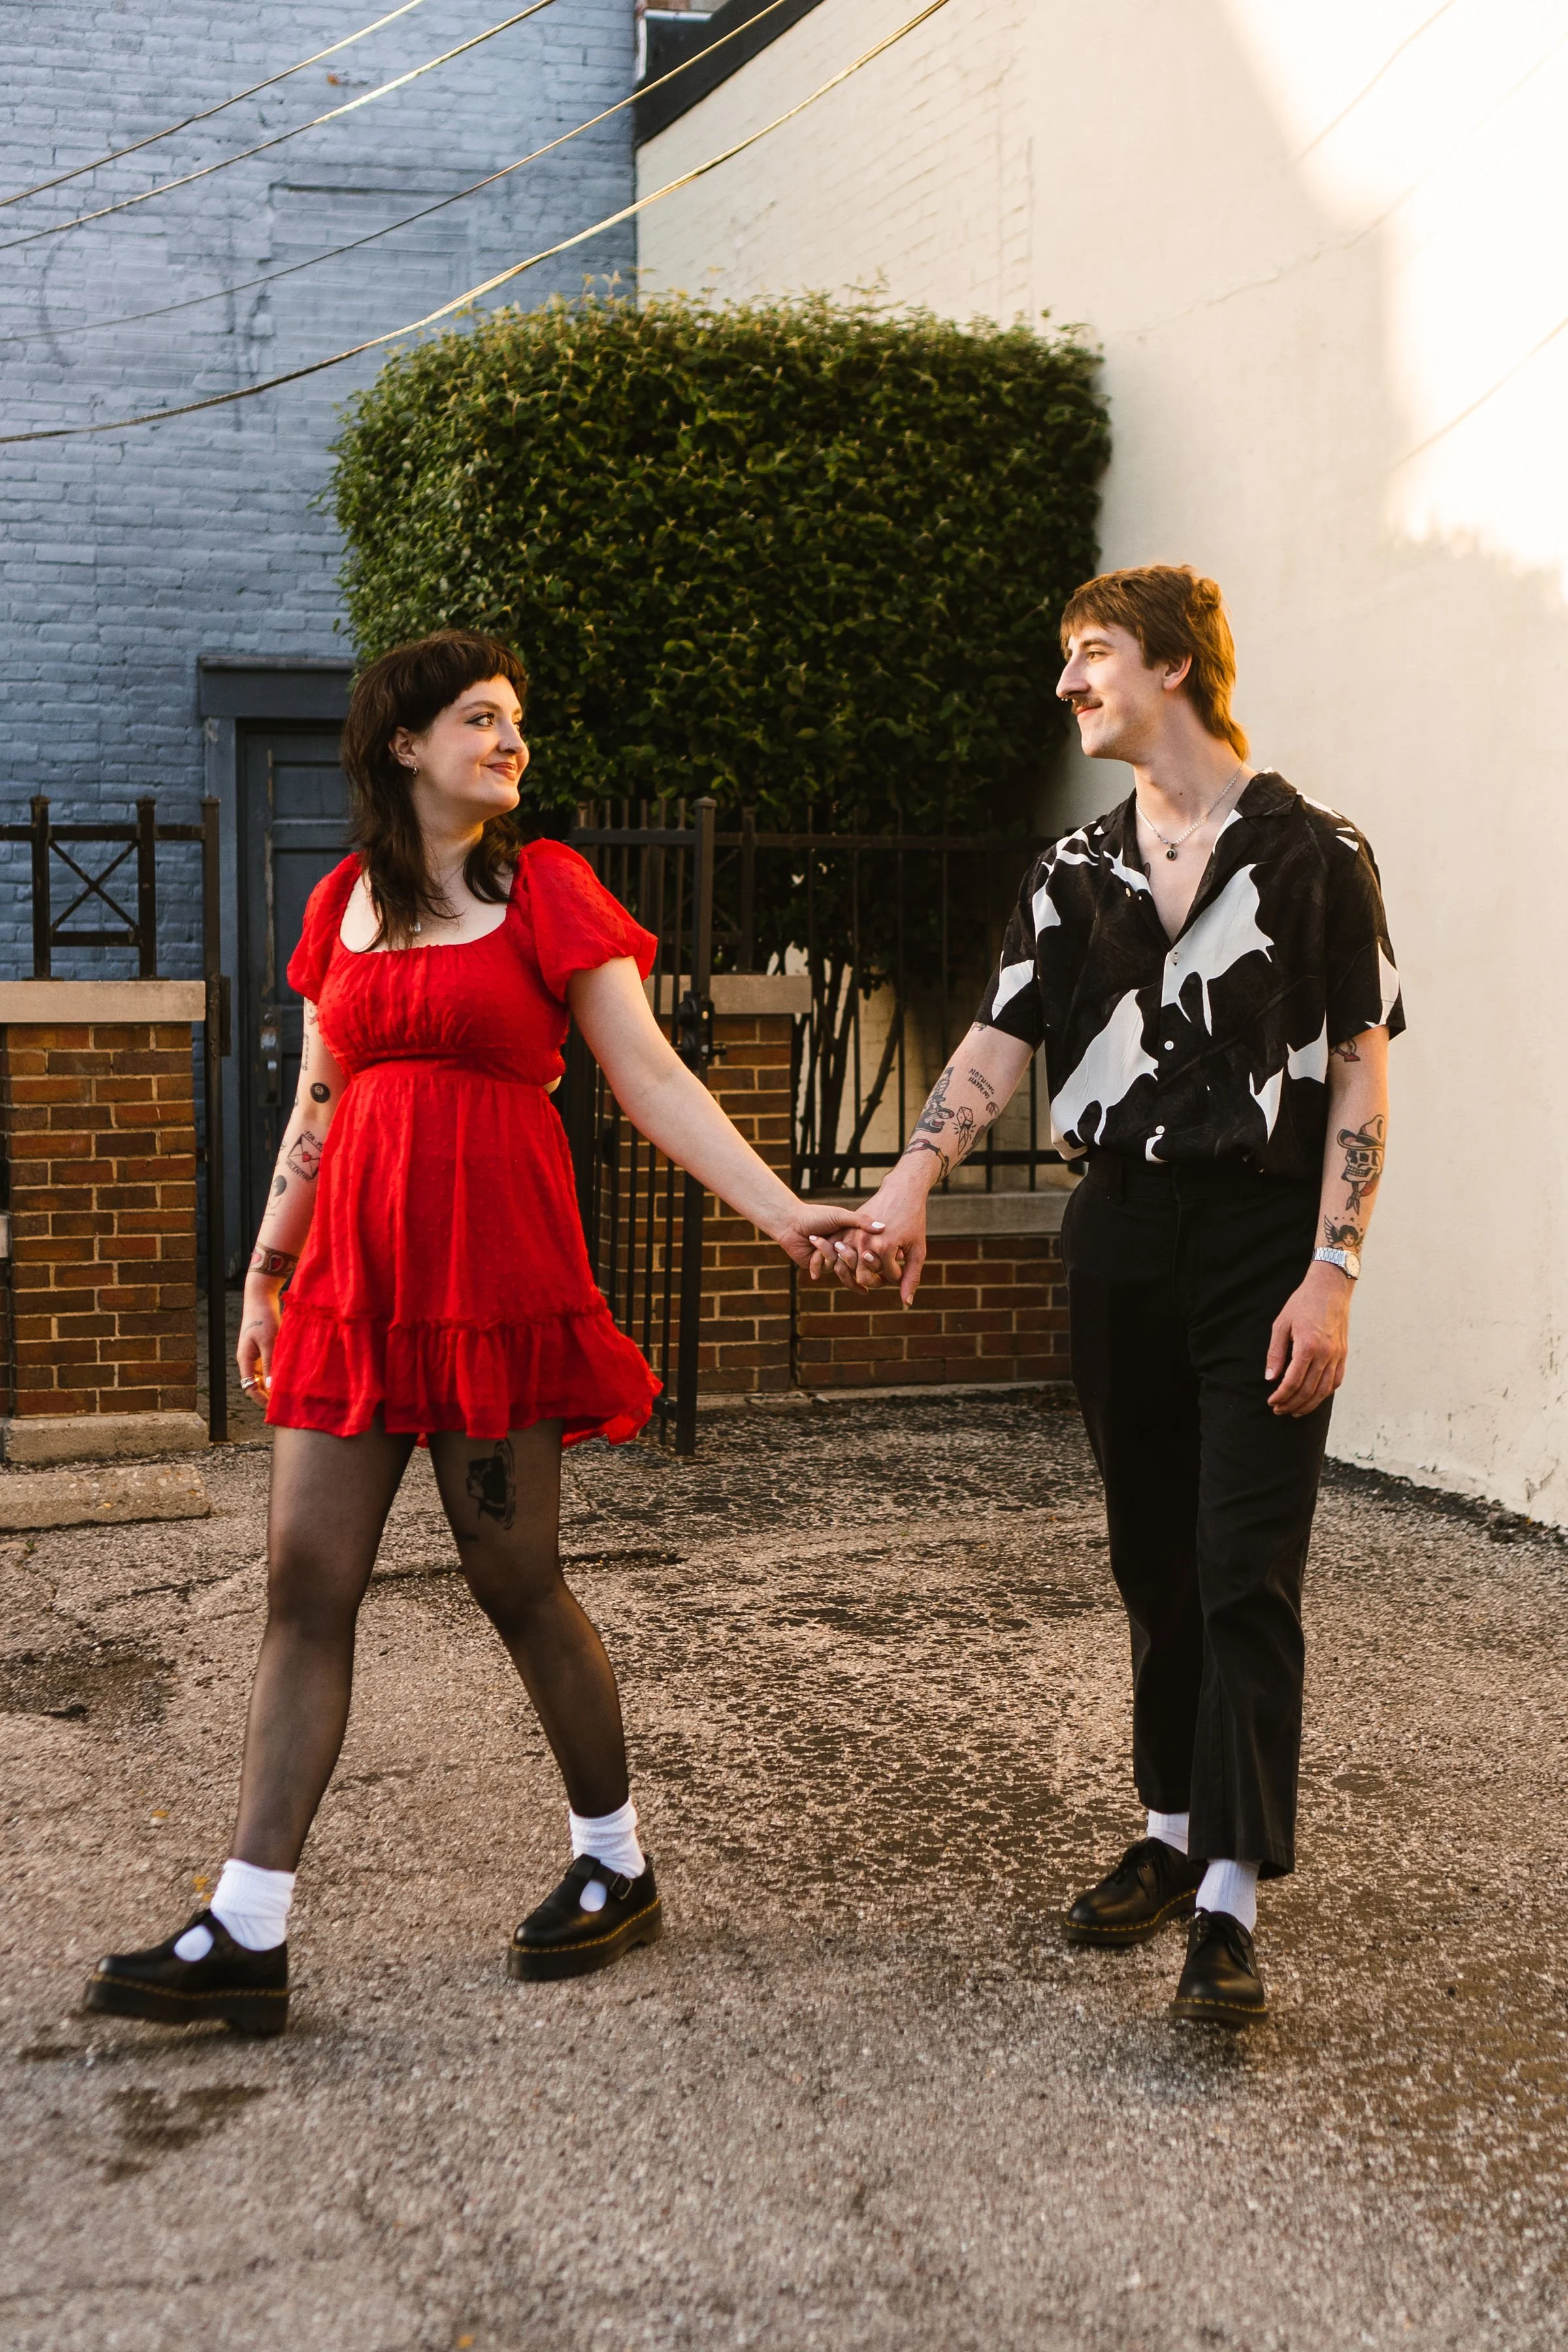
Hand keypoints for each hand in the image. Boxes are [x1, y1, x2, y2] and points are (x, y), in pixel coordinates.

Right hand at [236, 1276, 281, 1403]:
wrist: (260, 1297)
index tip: (275, 1408)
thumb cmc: (264, 1318)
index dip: (261, 1399)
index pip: (250, 1387)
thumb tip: (271, 1387)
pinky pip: (270, 1366)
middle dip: (269, 1394)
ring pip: (264, 1376)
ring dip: (274, 1384)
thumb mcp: (269, 1342)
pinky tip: (290, 1376)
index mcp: (245, 1360)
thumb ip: (270, 1364)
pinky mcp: (264, 1348)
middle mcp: (248, 1360)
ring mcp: (256, 1354)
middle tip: (286, 1403)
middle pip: (256, 1384)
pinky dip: (278, 1372)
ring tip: (290, 1392)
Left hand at [768, 1200, 883, 1278]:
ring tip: (815, 1238)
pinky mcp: (820, 1267)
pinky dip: (818, 1257)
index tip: (874, 1252)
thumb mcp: (842, 1216)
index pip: (869, 1252)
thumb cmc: (817, 1216)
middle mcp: (844, 1251)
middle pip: (857, 1264)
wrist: (791, 1222)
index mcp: (852, 1239)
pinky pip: (826, 1268)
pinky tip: (811, 1244)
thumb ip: (862, 1222)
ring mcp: (832, 1260)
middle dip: (847, 1254)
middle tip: (837, 1244)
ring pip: (841, 1267)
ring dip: (826, 1251)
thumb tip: (884, 1227)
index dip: (872, 1253)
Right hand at [825, 1169, 930, 1305]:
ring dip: (861, 1271)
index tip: (904, 1262)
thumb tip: (906, 1303)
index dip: (899, 1275)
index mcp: (884, 1247)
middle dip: (878, 1278)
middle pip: (864, 1278)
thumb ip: (912, 1277)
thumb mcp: (918, 1250)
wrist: (900, 1192)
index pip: (888, 1278)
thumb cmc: (913, 1221)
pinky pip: (839, 1254)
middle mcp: (864, 1242)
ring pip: (848, 1268)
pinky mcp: (846, 1229)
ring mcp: (853, 1235)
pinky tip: (857, 1260)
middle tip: (888, 1270)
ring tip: (876, 1264)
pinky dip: (844, 1262)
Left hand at [1266, 1262, 1352, 1415]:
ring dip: (1309, 1404)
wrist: (1330, 1288)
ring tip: (1295, 1410)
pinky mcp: (1344, 1353)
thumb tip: (1270, 1377)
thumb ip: (1275, 1353)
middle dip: (1292, 1404)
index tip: (1271, 1402)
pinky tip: (1314, 1398)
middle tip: (1279, 1410)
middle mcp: (1325, 1354)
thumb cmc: (1302, 1303)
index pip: (1293, 1381)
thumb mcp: (1281, 1324)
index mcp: (1308, 1346)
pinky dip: (1325, 1393)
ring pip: (1324, 1390)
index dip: (1281, 1396)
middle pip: (1309, 1390)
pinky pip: (1336, 1380)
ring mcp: (1337, 1355)